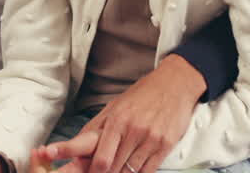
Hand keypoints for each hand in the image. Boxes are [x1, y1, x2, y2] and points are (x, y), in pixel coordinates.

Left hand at [44, 55, 205, 172]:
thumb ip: (96, 127)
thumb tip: (76, 146)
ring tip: (114, 170)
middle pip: (112, 168)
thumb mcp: (114, 106)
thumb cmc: (142, 94)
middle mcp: (133, 131)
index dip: (87, 170)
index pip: (99, 156)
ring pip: (129, 172)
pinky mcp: (164, 146)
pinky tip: (131, 170)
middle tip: (96, 172)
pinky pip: (147, 171)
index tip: (75, 171)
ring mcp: (150, 140)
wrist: (174, 84)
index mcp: (116, 120)